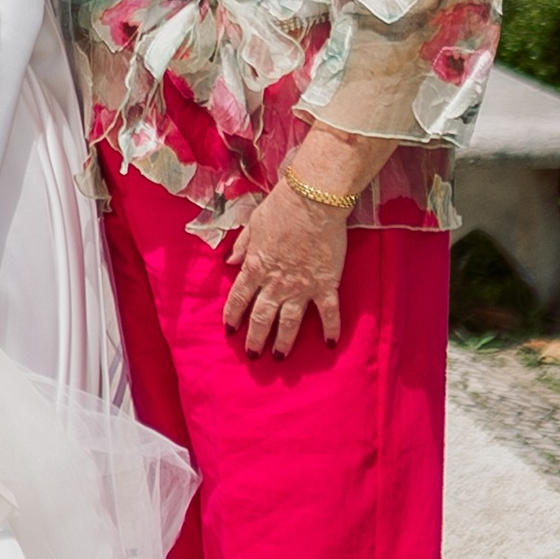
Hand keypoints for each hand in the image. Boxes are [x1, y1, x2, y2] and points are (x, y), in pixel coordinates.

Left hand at [222, 181, 347, 355]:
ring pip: (289, 321)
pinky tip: (330, 344)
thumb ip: (242, 246)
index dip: (233, 316)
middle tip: (252, 355)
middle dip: (255, 338)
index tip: (230, 330)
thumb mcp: (253, 224)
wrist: (313, 201)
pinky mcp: (326, 285)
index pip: (239, 298)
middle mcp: (276, 282)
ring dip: (284, 341)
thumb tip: (229, 262)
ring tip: (279, 357)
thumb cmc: (281, 208)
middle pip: (262, 316)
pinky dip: (330, 329)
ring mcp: (301, 286)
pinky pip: (328, 313)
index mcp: (256, 266)